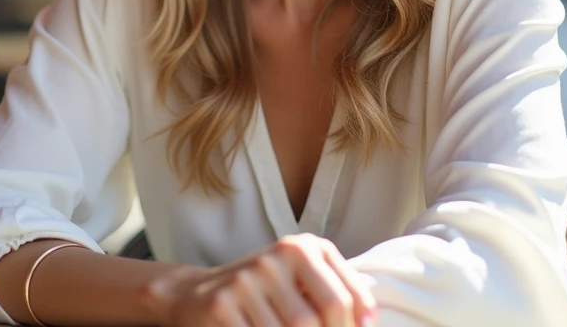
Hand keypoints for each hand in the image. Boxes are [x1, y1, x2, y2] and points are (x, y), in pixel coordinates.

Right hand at [143, 233, 377, 326]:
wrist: (197, 293)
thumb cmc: (263, 294)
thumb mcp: (301, 281)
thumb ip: (335, 292)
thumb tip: (369, 322)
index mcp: (303, 247)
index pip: (340, 299)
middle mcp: (275, 257)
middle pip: (313, 322)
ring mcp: (246, 279)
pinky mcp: (221, 303)